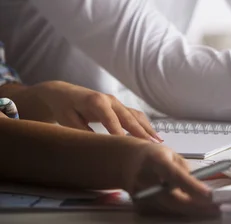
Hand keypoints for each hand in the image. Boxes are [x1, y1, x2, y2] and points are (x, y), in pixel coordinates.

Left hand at [27, 81, 161, 142]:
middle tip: (150, 146)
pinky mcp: (119, 106)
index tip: (128, 147)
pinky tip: (152, 135)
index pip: (111, 120)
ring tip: (157, 142)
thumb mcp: (67, 121)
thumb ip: (83, 132)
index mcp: (96, 102)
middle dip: (140, 132)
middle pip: (128, 117)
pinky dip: (144, 125)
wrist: (62, 93)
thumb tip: (97, 145)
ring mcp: (117, 102)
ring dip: (147, 129)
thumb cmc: (64, 108)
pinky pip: (135, 115)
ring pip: (135, 116)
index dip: (119, 133)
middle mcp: (110, 100)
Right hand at [125, 143, 219, 217]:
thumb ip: (184, 169)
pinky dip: (178, 210)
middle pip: (172, 198)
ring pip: (169, 208)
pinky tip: (191, 207)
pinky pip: (163, 211)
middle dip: (196, 205)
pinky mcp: (139, 205)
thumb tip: (198, 185)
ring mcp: (140, 194)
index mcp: (156, 161)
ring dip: (190, 209)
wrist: (126, 162)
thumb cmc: (153, 156)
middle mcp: (146, 179)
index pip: (175, 176)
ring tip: (208, 208)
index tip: (208, 194)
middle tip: (214, 207)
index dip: (192, 186)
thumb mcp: (171, 154)